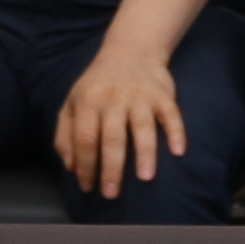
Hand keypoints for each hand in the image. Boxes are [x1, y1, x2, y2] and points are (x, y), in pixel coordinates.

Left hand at [53, 41, 192, 200]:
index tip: (88, 188)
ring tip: (144, 178)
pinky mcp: (163, 94)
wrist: (130, 49)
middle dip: (111, 168)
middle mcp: (114, 98)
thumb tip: (70, 167)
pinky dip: (176, 132)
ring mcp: (140, 96)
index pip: (85, 138)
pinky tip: (179, 151)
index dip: (85, 165)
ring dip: (144, 153)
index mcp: (88, 101)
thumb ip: (65, 134)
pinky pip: (171, 114)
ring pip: (142, 127)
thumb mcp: (73, 103)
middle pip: (112, 137)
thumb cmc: (98, 84)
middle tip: (111, 193)